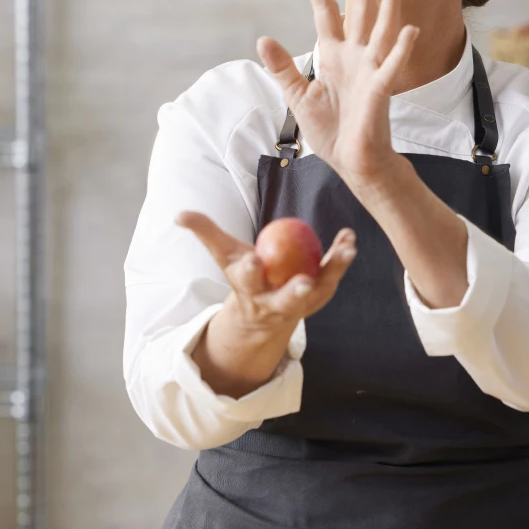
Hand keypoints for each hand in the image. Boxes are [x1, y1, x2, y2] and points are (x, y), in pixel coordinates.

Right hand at [176, 210, 356, 335]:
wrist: (264, 313)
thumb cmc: (244, 275)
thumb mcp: (223, 253)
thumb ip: (204, 231)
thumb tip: (178, 215)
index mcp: (249, 289)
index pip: (247, 278)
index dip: (250, 270)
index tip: (253, 261)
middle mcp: (275, 302)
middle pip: (286, 299)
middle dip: (295, 293)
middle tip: (304, 283)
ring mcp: (301, 303)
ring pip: (319, 289)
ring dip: (333, 270)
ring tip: (346, 249)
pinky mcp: (320, 295)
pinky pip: (333, 276)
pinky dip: (341, 258)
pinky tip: (349, 240)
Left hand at [256, 0, 418, 189]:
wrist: (351, 161)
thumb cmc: (330, 130)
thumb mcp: (298, 96)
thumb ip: (283, 67)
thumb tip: (263, 39)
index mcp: (335, 55)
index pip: (325, 14)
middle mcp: (356, 56)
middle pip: (359, 10)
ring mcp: (371, 70)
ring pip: (383, 29)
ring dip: (389, 4)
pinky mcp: (381, 90)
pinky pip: (393, 66)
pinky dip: (402, 48)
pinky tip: (409, 29)